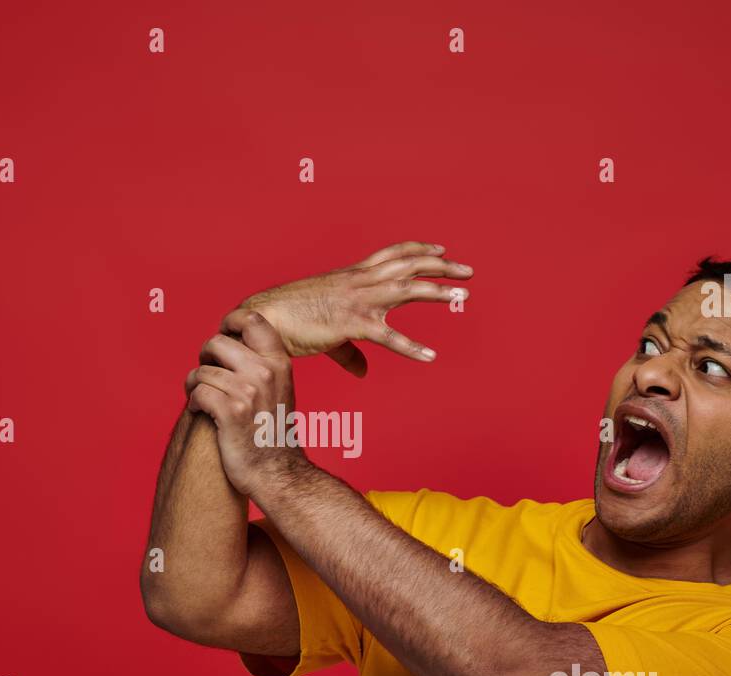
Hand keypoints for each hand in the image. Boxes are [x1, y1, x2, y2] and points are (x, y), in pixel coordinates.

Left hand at [185, 308, 307, 497]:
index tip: (222, 337)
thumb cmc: (271, 431)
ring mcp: (248, 392)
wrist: (276, 473)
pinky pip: (198, 391)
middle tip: (205, 372)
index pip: (252, 320)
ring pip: (202, 371)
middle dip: (204, 358)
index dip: (228, 322)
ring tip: (200, 397)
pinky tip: (199, 411)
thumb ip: (261, 362)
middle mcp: (265, 373)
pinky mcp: (231, 413)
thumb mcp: (278, 388)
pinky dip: (193, 402)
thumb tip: (229, 337)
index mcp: (279, 363)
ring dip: (194, 384)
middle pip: (217, 342)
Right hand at [238, 240, 472, 376]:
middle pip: (407, 264)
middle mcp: (358, 282)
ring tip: (463, 295)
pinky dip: (412, 347)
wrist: (262, 319)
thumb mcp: (326, 332)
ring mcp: (356, 300)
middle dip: (440, 264)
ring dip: (437, 290)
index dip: (417, 249)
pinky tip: (430, 357)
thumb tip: (364, 372)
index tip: (441, 247)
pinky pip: (388, 336)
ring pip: (406, 289)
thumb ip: (350, 351)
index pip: (391, 254)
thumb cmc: (287, 320)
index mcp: (351, 276)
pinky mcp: (350, 324)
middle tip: (468, 270)